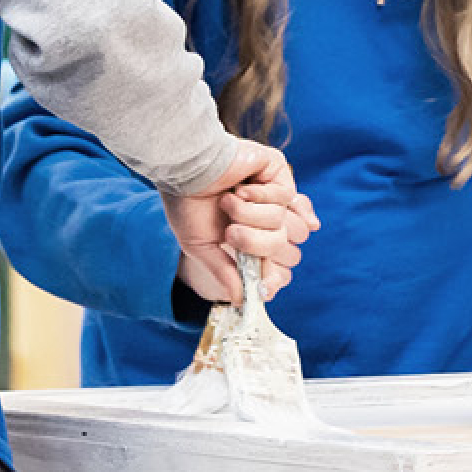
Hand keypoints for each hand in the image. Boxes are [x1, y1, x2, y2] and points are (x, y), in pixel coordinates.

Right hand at [164, 145, 320, 303]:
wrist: (184, 169)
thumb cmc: (186, 202)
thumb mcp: (201, 246)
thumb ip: (225, 272)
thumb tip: (242, 301)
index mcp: (252, 237)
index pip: (282, 266)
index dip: (275, 277)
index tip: (262, 289)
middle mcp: (267, 219)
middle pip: (288, 250)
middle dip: (256, 244)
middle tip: (231, 231)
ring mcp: (275, 195)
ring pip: (285, 224)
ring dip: (251, 216)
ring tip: (228, 202)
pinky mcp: (279, 173)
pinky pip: (285, 197)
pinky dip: (258, 196)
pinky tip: (239, 188)